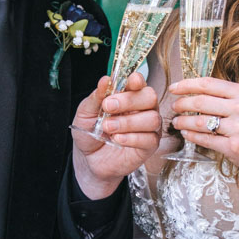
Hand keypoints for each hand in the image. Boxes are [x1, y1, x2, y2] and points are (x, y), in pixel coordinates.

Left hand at [71, 73, 162, 195]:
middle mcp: (143, 108)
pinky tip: (117, 139)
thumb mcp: (85, 113)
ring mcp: (148, 127)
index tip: (127, 82)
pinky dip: (132, 138)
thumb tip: (105, 79)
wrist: (89, 159)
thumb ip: (96, 97)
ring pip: (152, 118)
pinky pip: (149, 139)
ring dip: (128, 122)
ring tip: (108, 127)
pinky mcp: (149, 146)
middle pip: (150, 97)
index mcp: (129, 95)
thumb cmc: (90, 132)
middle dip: (129, 101)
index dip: (136, 80)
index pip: (139, 82)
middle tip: (108, 107)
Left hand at [169, 76, 238, 177]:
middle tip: (174, 106)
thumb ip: (230, 97)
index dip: (187, 85)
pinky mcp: (234, 147)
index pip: (208, 84)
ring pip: (200, 122)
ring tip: (177, 122)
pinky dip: (192, 136)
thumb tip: (200, 92)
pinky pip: (205, 139)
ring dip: (183, 121)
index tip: (175, 87)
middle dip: (181, 104)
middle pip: (201, 101)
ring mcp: (238, 128)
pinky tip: (187, 134)